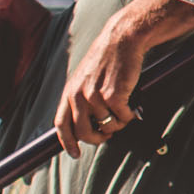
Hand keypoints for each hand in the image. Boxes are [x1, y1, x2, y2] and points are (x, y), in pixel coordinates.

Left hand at [55, 8, 144, 156]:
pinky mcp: (113, 95)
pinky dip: (129, 116)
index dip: (67, 142)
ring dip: (118, 124)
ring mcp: (94, 96)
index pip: (61, 124)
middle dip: (97, 138)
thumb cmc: (106, 60)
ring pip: (107, 126)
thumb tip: (86, 125)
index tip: (74, 154)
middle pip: (83, 132)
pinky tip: (132, 106)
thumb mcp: (84, 78)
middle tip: (108, 134)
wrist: (121, 39)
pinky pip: (122, 118)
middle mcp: (78, 95)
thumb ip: (80, 99)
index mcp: (69, 92)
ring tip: (123, 111)